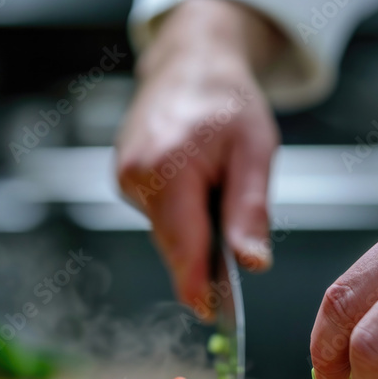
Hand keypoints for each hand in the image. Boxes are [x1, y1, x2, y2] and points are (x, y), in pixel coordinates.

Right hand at [116, 0, 282, 310]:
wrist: (191, 63)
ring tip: (217, 199)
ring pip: (164, 231)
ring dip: (192, 234)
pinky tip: (197, 192)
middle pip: (172, 243)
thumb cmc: (228, 102)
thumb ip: (249, 211)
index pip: (182, 244)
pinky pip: (156, 215)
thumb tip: (252, 265)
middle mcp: (136, 175)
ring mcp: (123, 177)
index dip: (196, 286)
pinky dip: (179, 216)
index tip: (209, 315)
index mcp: (168, 168)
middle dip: (201, 263)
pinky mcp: (122, 178)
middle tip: (231, 276)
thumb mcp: (255, 153)